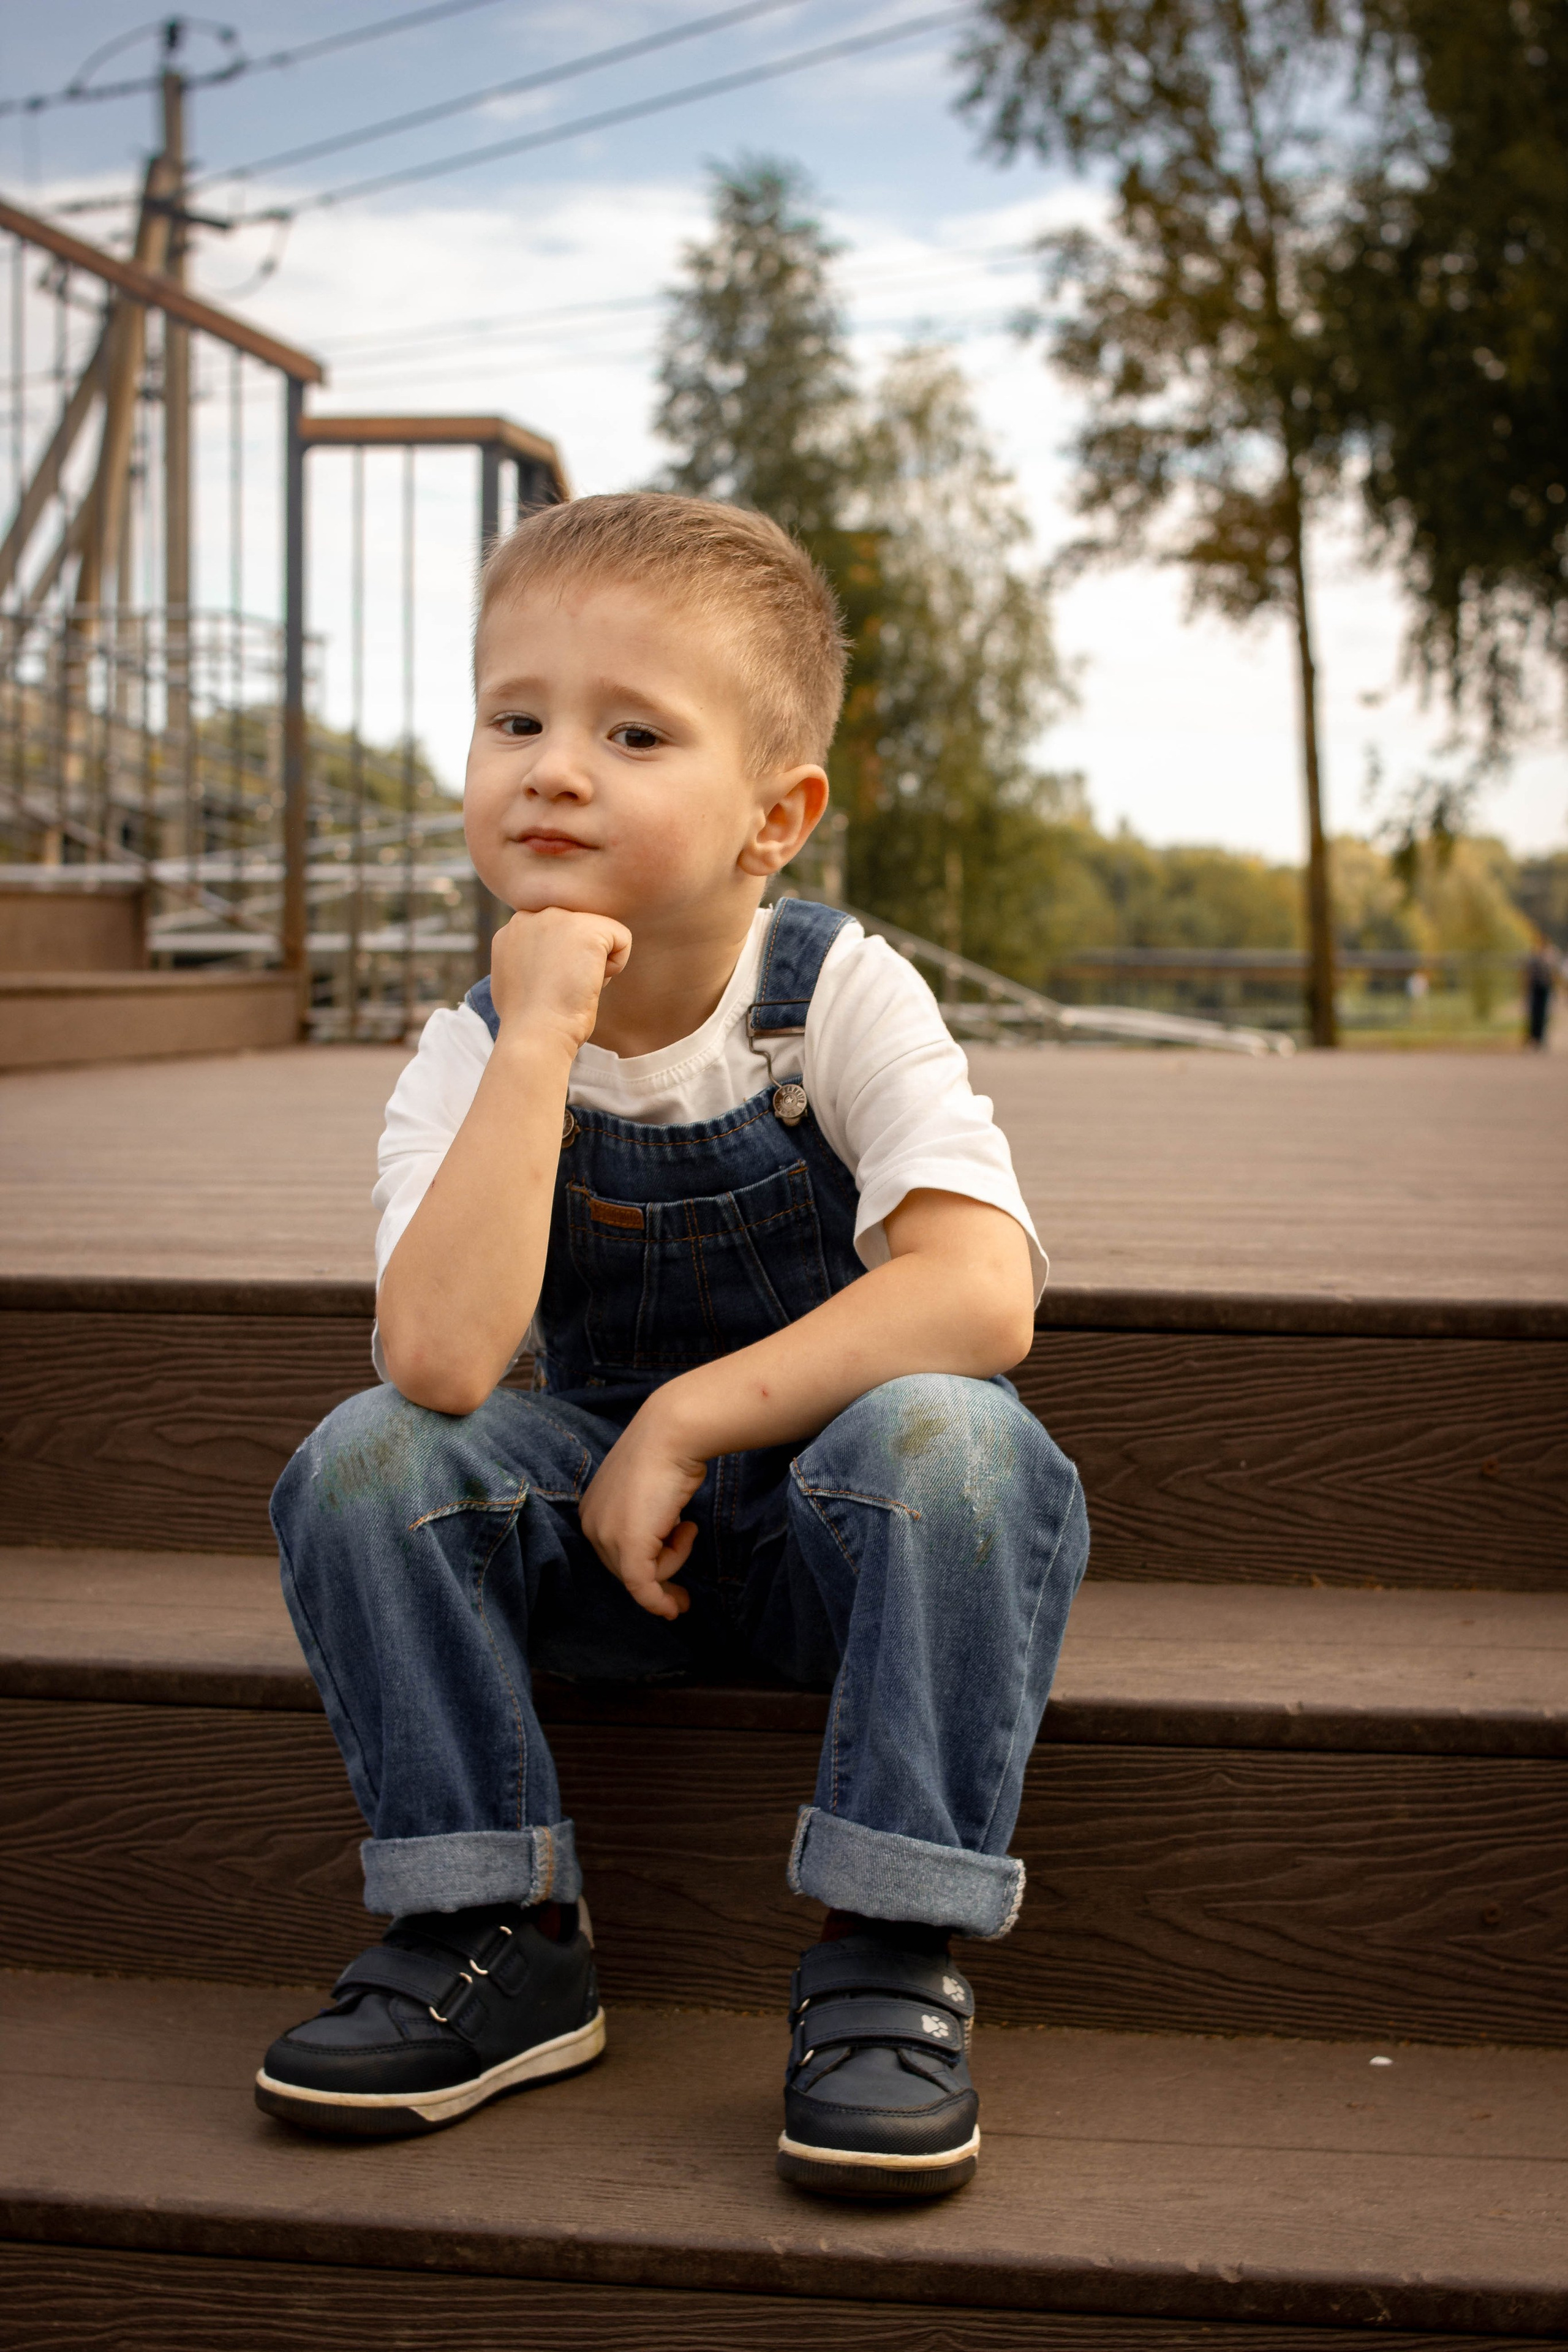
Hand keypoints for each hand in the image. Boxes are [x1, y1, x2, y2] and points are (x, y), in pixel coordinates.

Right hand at [490, 906, 630, 1056]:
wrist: (534, 1034)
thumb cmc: (528, 1022)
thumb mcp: (517, 980)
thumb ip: (530, 958)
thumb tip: (552, 960)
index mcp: (513, 929)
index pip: (557, 933)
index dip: (561, 963)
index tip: (548, 987)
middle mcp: (532, 915)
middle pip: (578, 930)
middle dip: (577, 959)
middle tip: (560, 988)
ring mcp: (557, 917)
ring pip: (599, 933)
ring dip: (595, 963)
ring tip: (573, 985)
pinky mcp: (587, 927)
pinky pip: (621, 939)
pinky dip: (616, 966)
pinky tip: (591, 983)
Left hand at [579, 1401, 705, 1620]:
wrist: (672, 1433)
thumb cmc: (667, 1451)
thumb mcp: (650, 1488)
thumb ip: (647, 1514)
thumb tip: (667, 1531)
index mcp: (592, 1509)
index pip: (615, 1551)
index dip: (642, 1570)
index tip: (666, 1589)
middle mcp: (592, 1523)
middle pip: (626, 1567)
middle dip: (658, 1577)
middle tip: (684, 1598)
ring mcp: (607, 1535)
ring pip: (642, 1575)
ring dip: (674, 1559)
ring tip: (688, 1527)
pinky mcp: (630, 1546)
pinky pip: (643, 1586)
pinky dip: (658, 1602)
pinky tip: (674, 1610)